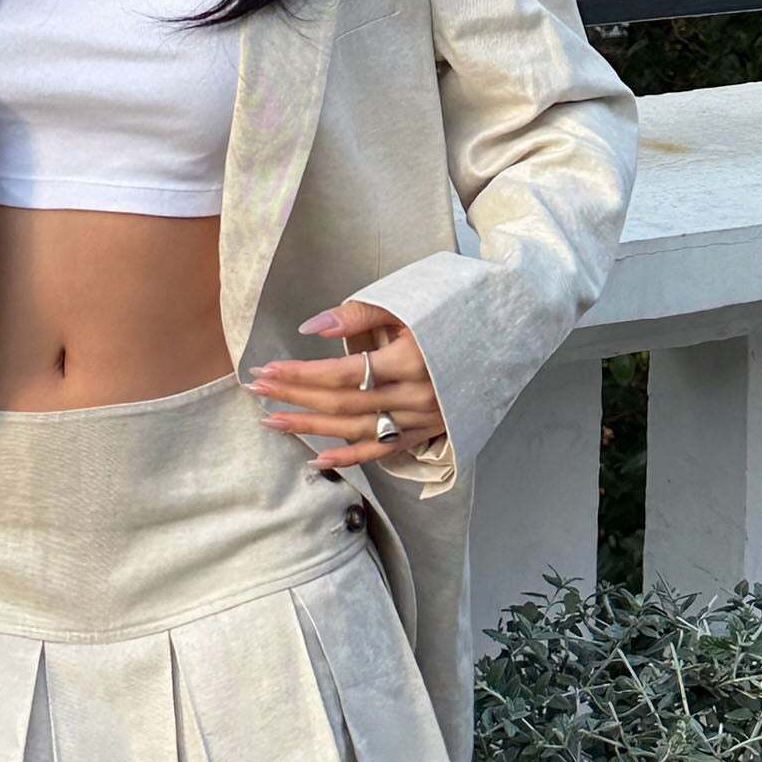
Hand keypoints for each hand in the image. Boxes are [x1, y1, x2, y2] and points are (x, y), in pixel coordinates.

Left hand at [245, 297, 446, 473]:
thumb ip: (359, 314)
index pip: (343, 374)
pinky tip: (316, 457)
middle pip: (343, 404)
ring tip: (272, 422)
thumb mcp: (410, 303)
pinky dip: (349, 458)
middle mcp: (416, 396)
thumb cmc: (451, 313)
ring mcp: (422, 420)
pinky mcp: (425, 434)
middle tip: (257, 390)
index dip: (302, 374)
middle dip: (295, 397)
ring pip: (356, 431)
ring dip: (311, 427)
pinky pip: (382, 452)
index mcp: (412, 360)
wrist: (503, 338)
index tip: (267, 369)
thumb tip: (311, 328)